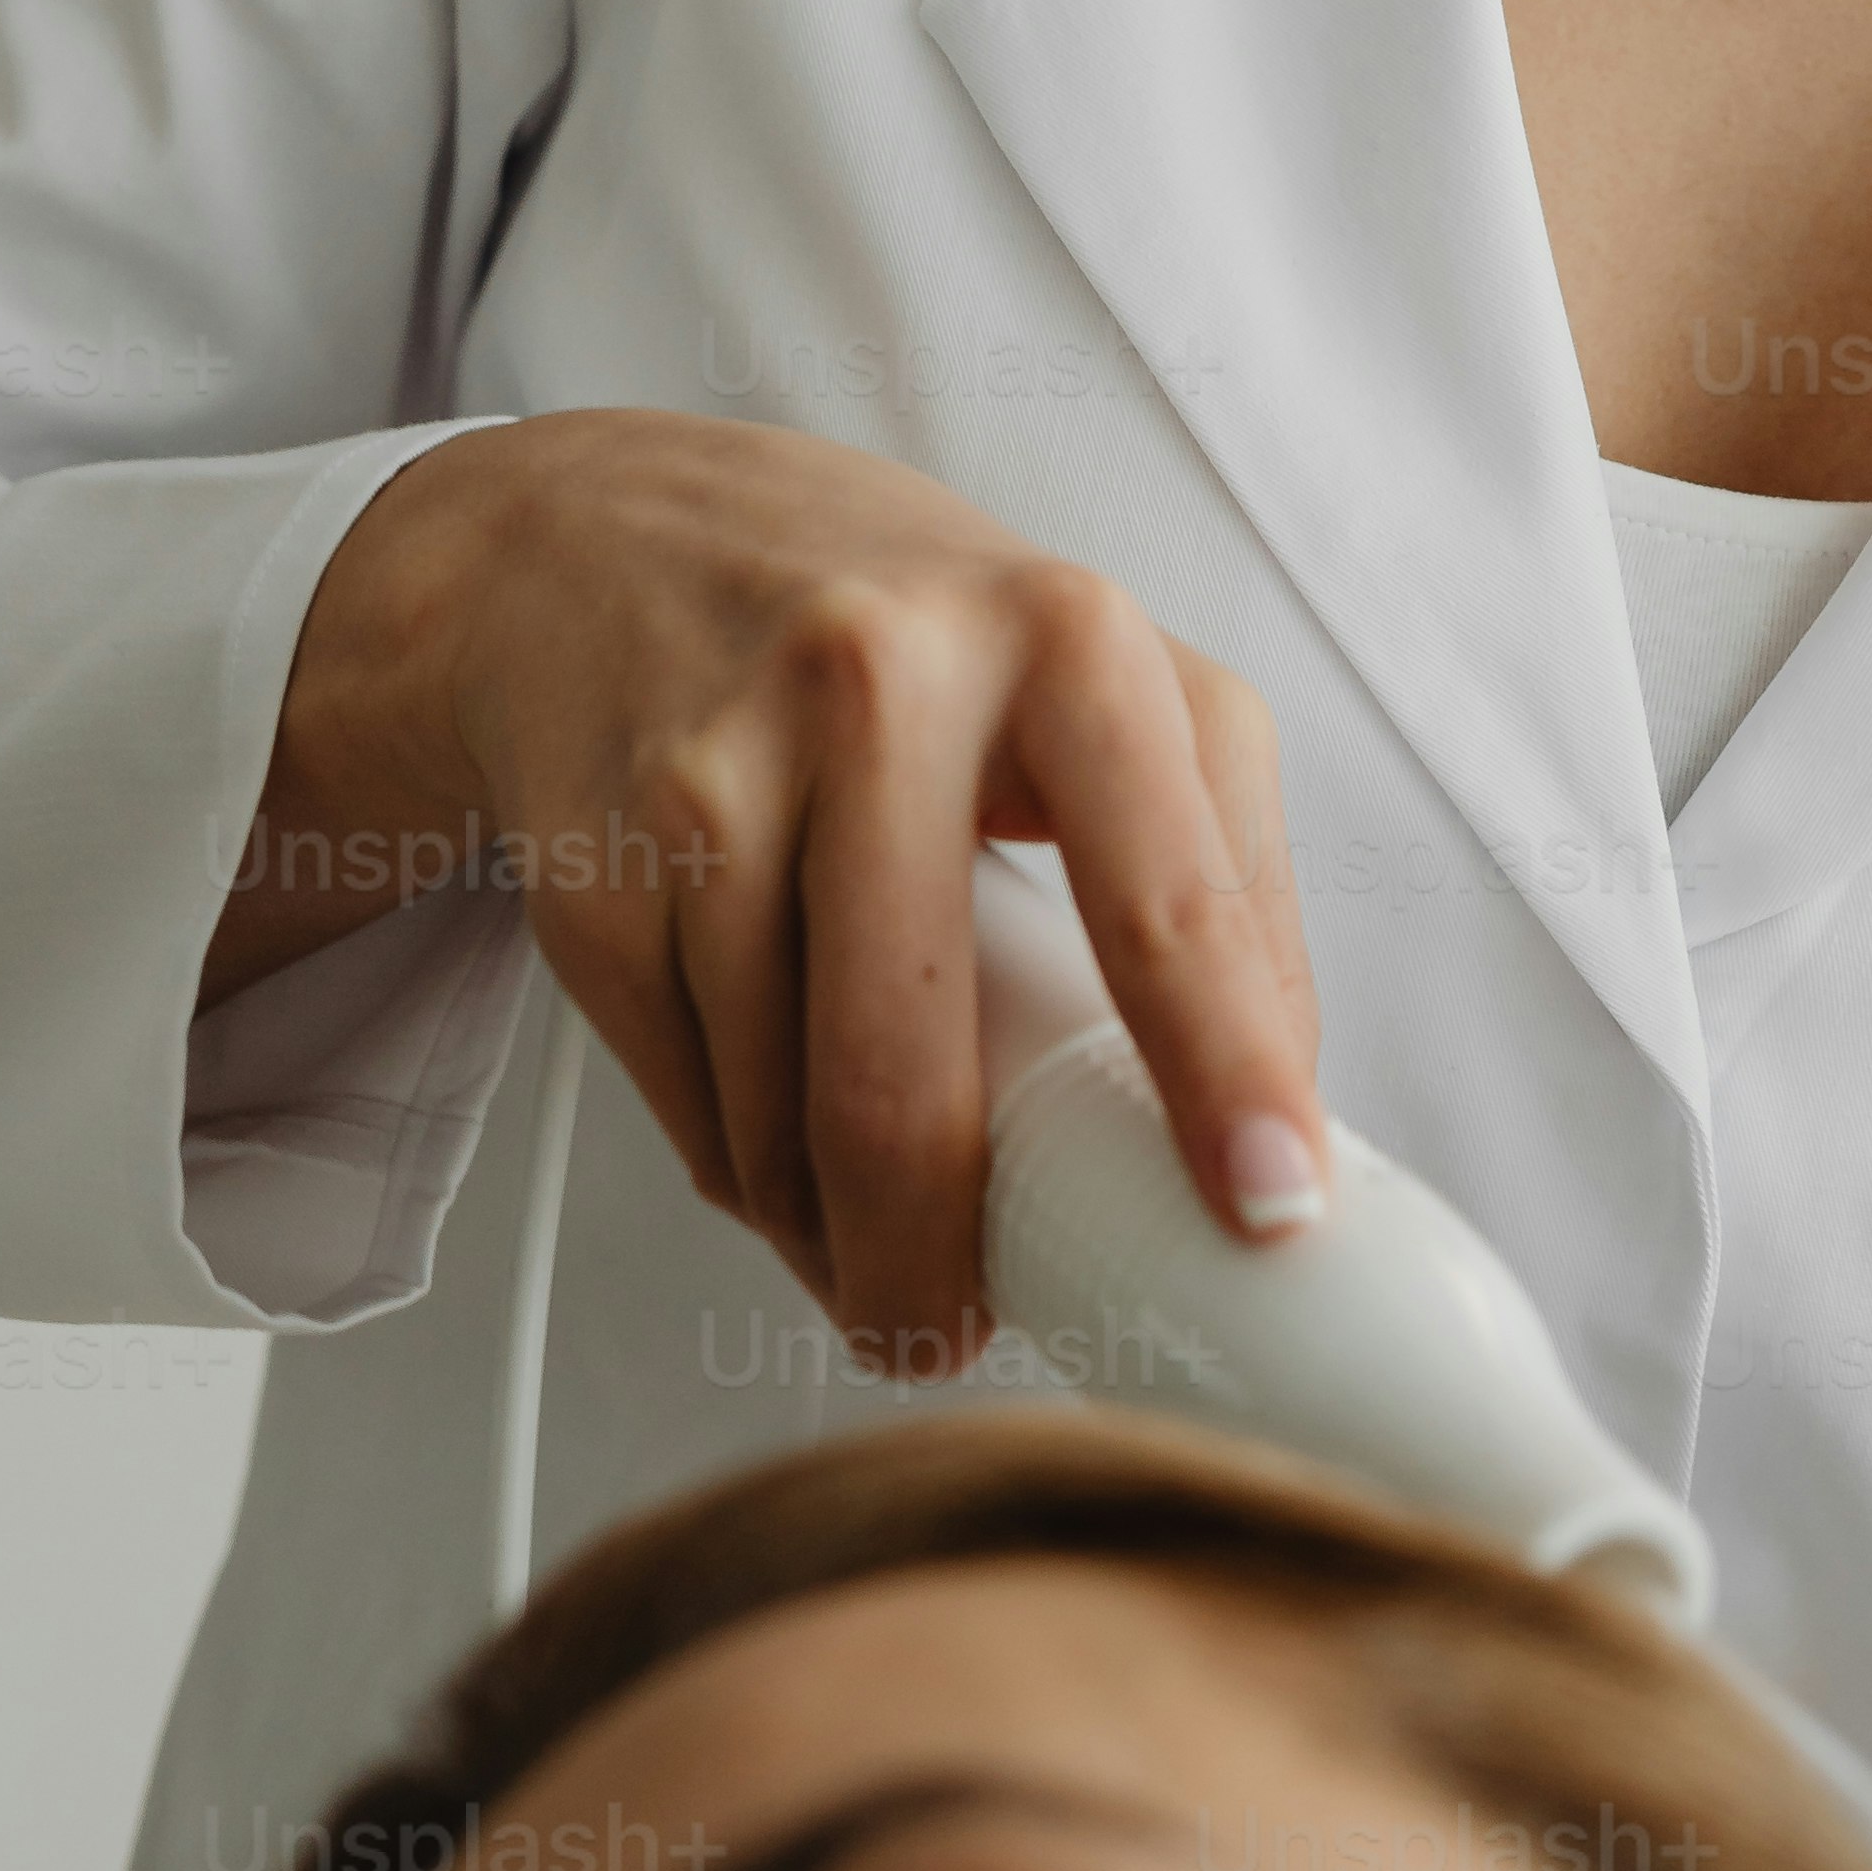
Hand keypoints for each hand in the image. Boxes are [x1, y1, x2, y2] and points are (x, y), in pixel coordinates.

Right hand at [203, 408, 1323, 1364]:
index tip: (1269, 1218)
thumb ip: (1197, 871)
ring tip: (858, 1220)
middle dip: (936, 1262)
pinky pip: (684, 1098)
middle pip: (913, 1074)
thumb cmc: (906, 643)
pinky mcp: (602, 842)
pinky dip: (733, 1159)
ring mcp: (729, 759)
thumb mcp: (1094, 687)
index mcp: (1074, 647)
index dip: (1229, 1076)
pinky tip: (762, 1118)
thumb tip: (1269, 1149)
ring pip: (783, 1118)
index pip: (1173, 902)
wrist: (613, 538)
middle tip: (951, 1332)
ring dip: (827, 1227)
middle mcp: (895, 679)